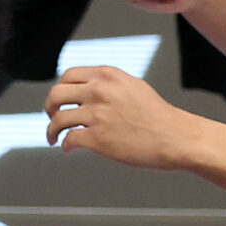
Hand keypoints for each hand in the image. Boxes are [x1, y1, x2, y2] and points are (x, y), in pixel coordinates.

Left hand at [45, 66, 199, 169]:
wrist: (176, 137)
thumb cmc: (157, 115)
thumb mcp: (132, 85)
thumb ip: (108, 83)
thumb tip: (87, 87)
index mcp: (106, 75)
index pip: (68, 75)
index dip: (60, 89)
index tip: (60, 101)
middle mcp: (99, 91)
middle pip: (56, 94)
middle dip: (49, 107)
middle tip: (51, 117)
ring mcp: (98, 115)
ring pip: (58, 119)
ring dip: (51, 130)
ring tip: (53, 138)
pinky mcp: (99, 139)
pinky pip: (70, 140)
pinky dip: (65, 146)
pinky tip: (68, 150)